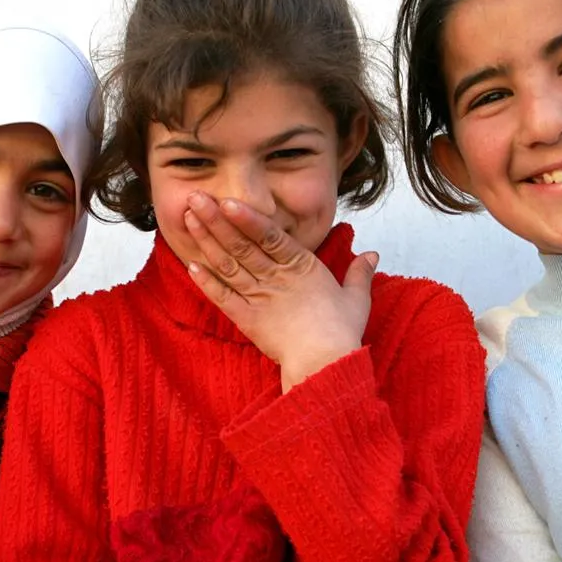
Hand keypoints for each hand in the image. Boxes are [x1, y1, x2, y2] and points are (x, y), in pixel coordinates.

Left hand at [181, 192, 375, 391]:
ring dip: (207, 241)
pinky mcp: (247, 320)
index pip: (270, 236)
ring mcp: (259, 298)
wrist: (324, 364)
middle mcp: (276, 278)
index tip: (228, 200)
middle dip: (216, 220)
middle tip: (195, 198)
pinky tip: (191, 265)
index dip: (248, 218)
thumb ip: (359, 274)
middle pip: (242, 245)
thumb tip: (372, 254)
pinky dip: (207, 282)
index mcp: (302, 267)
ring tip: (189, 219)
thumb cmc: (341, 332)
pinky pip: (223, 297)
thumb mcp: (356, 298)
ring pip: (229, 265)